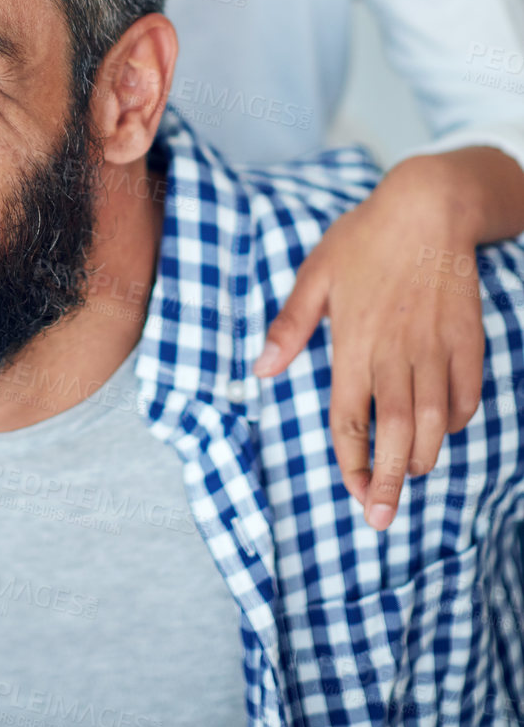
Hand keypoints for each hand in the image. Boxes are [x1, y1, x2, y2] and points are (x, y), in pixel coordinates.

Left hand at [252, 156, 484, 529]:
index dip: (348, 460)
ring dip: (421, 458)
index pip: (348, 416)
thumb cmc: (365, 238)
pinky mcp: (468, 341)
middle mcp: (396, 352)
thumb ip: (290, 326)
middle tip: (380, 520)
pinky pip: (466, 396)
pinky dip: (457, 422)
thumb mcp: (315, 273)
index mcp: (354, 341)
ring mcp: (436, 348)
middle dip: (385, 482)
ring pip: (434, 423)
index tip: (349, 492)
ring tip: (406, 477)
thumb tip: (259, 370)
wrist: (429, 206)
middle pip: (394, 432)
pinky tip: (444, 431)